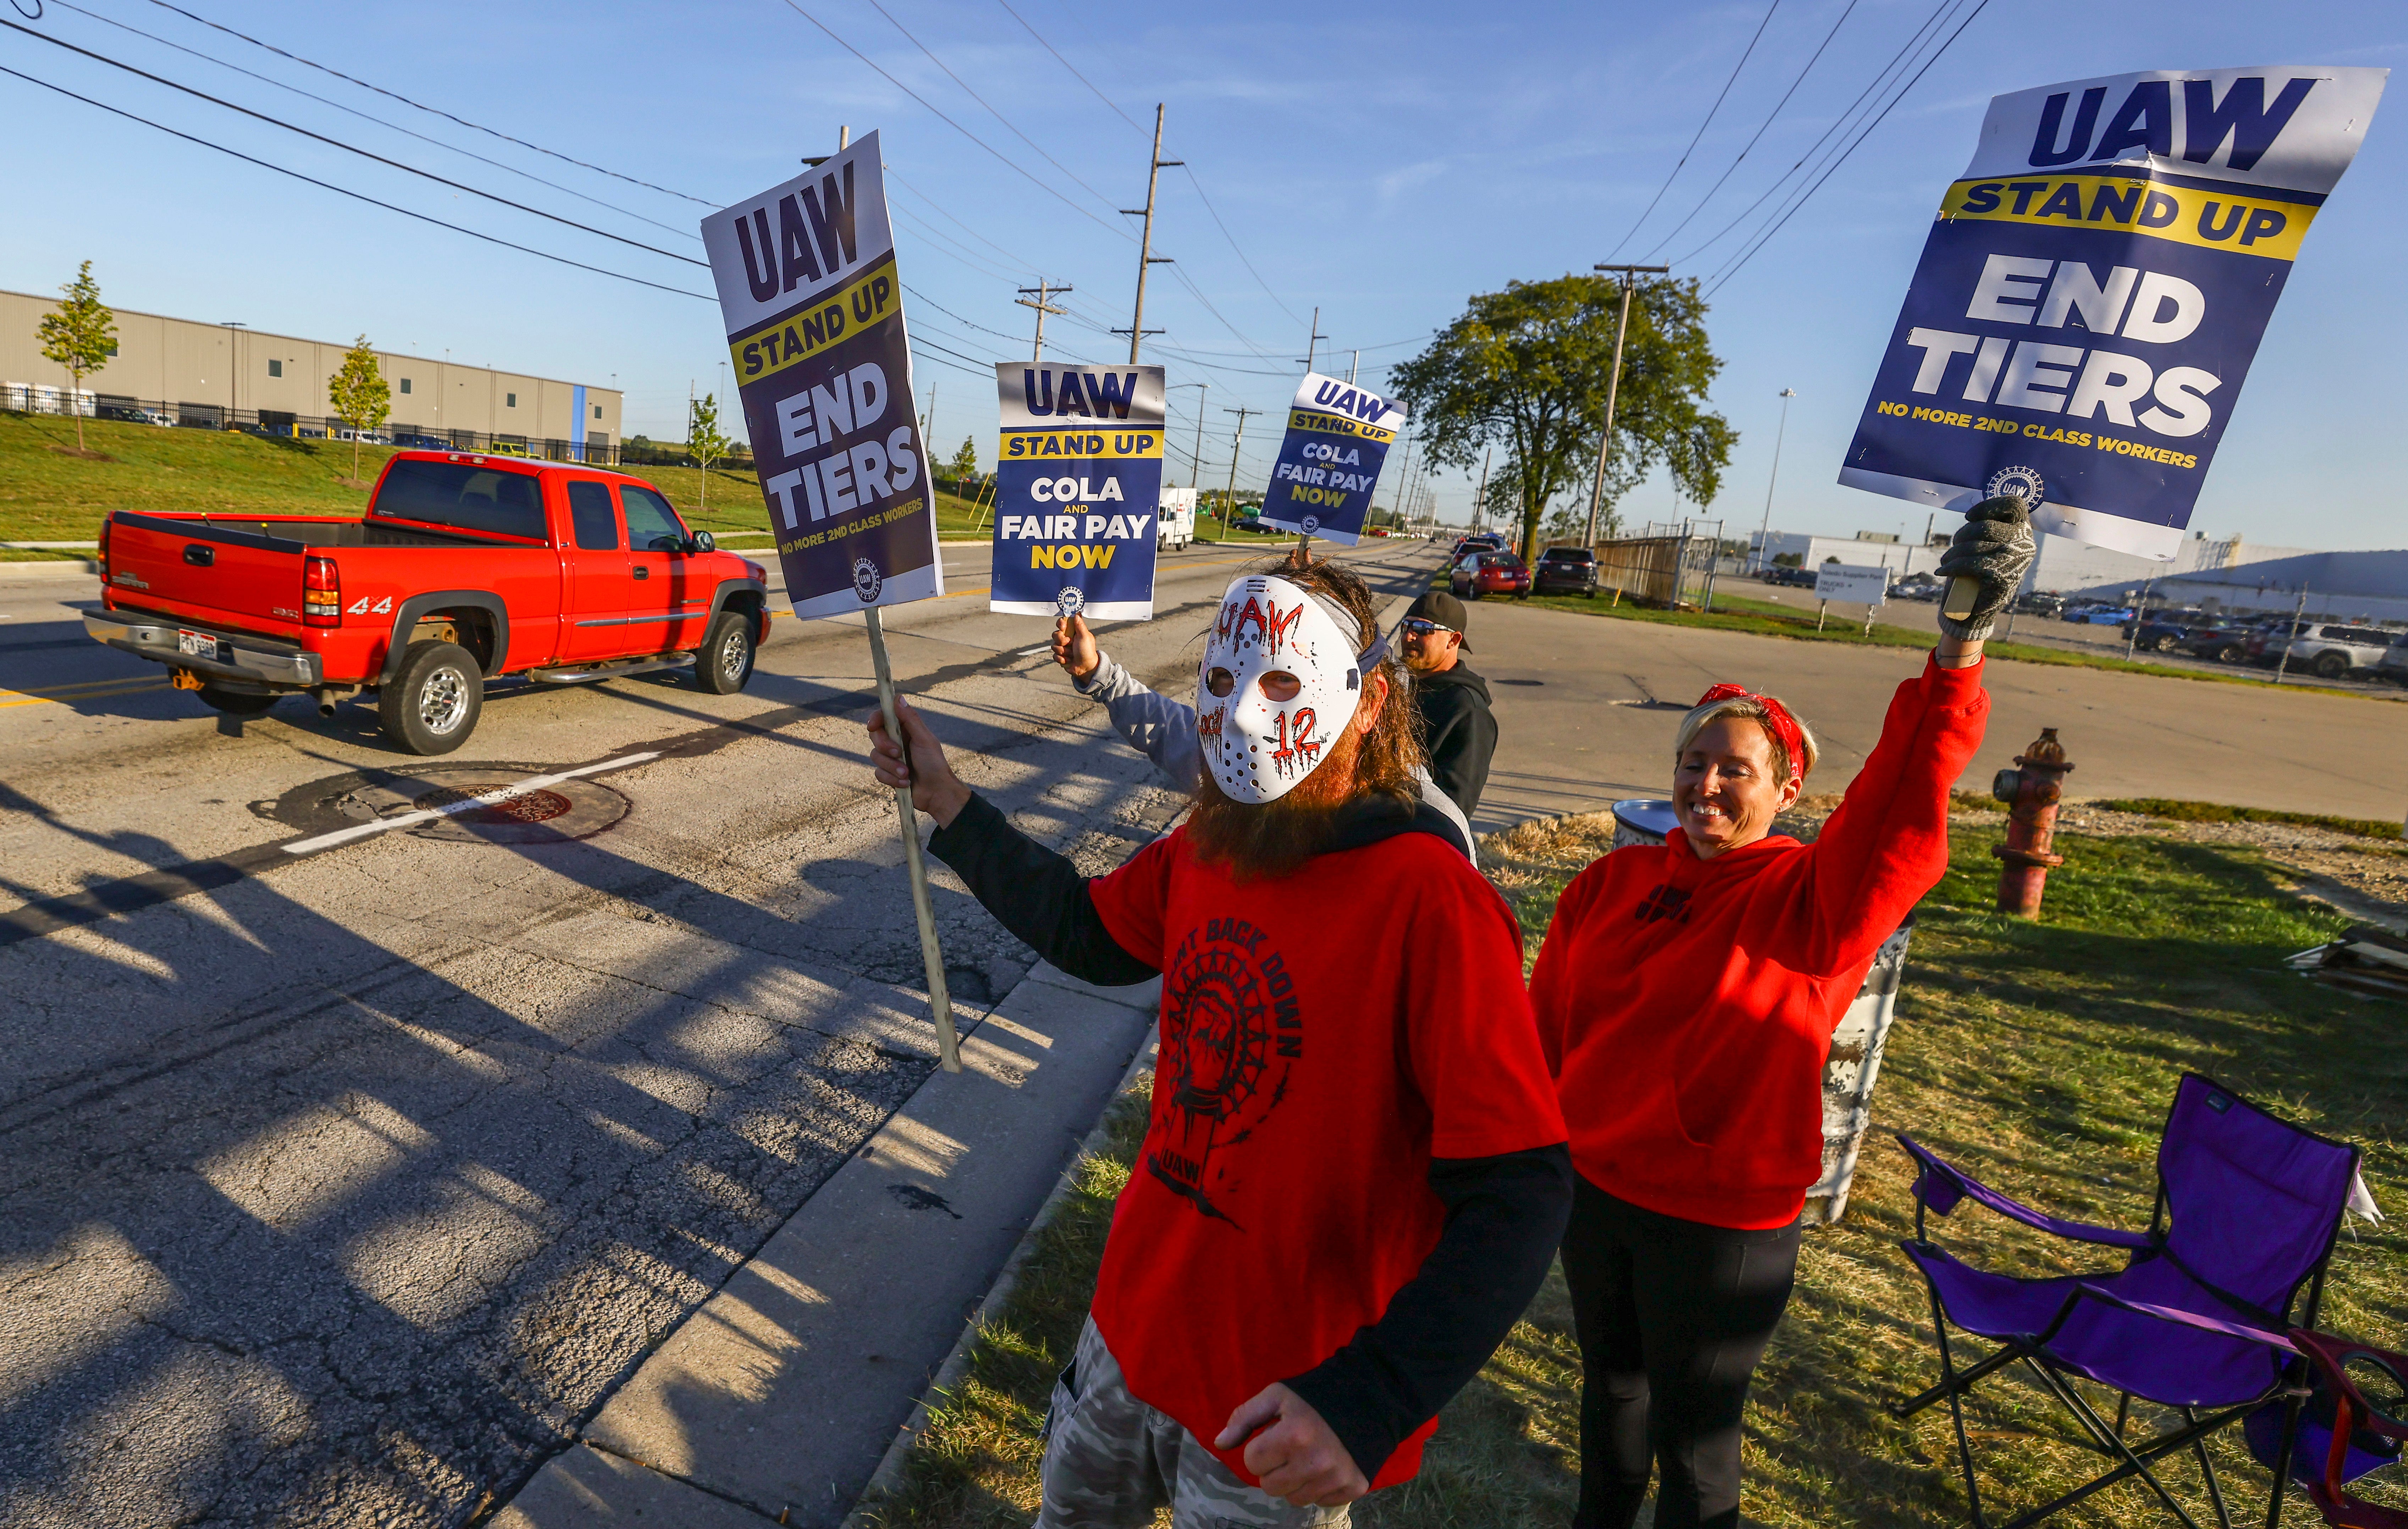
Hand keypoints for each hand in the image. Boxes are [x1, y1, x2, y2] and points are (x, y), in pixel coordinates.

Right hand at [866, 695, 970, 825]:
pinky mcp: (888, 773)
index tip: (873, 726)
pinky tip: (906, 783)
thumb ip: (910, 719)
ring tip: (907, 774)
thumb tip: (899, 698)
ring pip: (875, 756)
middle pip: (875, 735)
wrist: (936, 793)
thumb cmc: (934, 764)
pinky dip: (892, 779)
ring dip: (892, 767)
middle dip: (885, 746)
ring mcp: (891, 757)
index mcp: (905, 729)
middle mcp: (896, 741)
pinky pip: (878, 773)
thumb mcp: (924, 739)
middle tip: (899, 753)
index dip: (876, 719)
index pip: (884, 716)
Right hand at [1052, 614, 1099, 680]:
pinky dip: (1062, 659)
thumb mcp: (1085, 636)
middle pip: (1055, 634)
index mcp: (1074, 632)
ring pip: (1054, 646)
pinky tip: (1069, 660)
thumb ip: (1080, 625)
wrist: (1086, 668)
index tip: (1063, 627)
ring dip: (1063, 651)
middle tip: (1070, 643)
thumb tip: (1077, 614)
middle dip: (1061, 640)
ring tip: (1072, 654)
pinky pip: (1054, 655)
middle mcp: (1067, 638)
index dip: (1060, 624)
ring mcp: (1063, 647)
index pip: (1062, 623)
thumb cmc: (1088, 652)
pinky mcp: (1060, 656)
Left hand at [1212, 1383, 1368, 1508]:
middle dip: (1274, 1467)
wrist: (1369, 1398)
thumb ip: (1244, 1417)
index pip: (1252, 1462)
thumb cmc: (1316, 1396)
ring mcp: (1336, 1479)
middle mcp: (1315, 1463)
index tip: (1273, 1436)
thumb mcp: (1277, 1395)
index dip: (1259, 1448)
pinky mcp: (1353, 1488)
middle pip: (1270, 1487)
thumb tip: (1219, 1443)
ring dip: (1294, 1481)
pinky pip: (1319, 1501)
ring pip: (1293, 1498)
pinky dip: (1318, 1488)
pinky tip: (1326, 1465)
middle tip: (1290, 1448)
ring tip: (1307, 1456)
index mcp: (1294, 1436)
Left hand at [1935, 494, 2035, 646]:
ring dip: (1954, 552)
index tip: (1969, 517)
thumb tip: (1973, 517)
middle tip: (1953, 546)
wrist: (1979, 607)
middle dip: (1962, 535)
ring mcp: (2015, 560)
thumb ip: (1988, 526)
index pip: (2014, 505)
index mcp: (2024, 530)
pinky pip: (1970, 564)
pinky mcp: (2001, 578)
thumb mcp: (1988, 544)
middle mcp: (2025, 543)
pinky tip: (1942, 571)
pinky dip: (1952, 567)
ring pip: (1976, 545)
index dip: (1989, 506)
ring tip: (1945, 560)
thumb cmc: (1981, 570)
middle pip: (1986, 526)